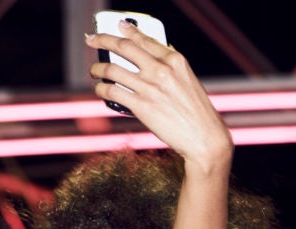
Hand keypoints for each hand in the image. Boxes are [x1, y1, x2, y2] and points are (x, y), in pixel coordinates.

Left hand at [87, 20, 231, 166]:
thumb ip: (170, 68)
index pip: (146, 40)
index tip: (118, 26)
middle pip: (124, 47)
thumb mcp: (186, 80)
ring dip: (97, 68)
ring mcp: (150, 87)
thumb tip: (153, 58)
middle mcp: (161, 70)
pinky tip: (99, 89)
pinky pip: (112, 91)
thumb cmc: (196, 111)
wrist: (203, 136)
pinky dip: (101, 89)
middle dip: (103, 40)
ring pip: (112, 69)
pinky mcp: (141, 106)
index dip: (128, 31)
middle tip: (92, 40)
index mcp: (175, 60)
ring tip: (94, 71)